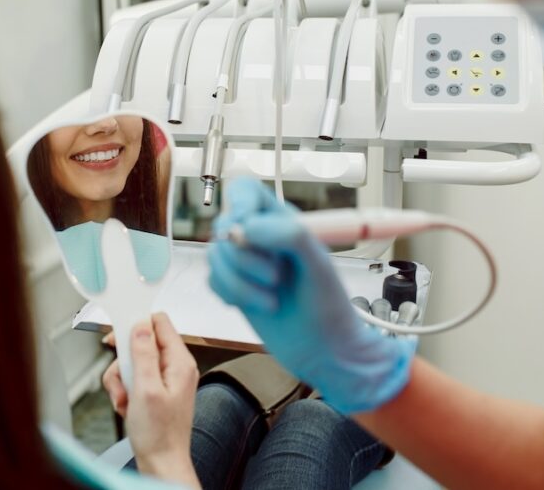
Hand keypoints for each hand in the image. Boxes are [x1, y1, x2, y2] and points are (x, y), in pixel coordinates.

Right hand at [102, 313, 199, 486]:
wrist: (161, 462)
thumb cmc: (159, 434)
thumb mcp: (146, 389)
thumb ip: (143, 354)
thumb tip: (140, 325)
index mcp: (180, 362)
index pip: (160, 323)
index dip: (137, 324)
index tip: (119, 334)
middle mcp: (175, 367)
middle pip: (141, 343)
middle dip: (125, 362)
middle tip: (122, 378)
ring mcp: (165, 379)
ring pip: (133, 362)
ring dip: (122, 380)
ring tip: (126, 400)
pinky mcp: (155, 390)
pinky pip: (133, 379)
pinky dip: (125, 391)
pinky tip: (127, 406)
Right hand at [208, 177, 414, 413]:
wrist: (326, 352)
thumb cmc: (330, 308)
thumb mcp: (318, 263)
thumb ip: (287, 233)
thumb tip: (245, 227)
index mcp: (283, 221)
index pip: (245, 191)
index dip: (239, 204)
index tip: (246, 228)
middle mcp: (262, 239)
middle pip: (224, 226)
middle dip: (246, 257)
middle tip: (277, 277)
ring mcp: (246, 264)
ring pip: (214, 256)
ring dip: (241, 282)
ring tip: (272, 298)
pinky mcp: (235, 288)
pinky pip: (212, 280)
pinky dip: (232, 295)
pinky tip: (259, 305)